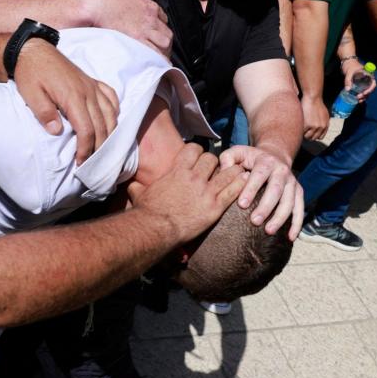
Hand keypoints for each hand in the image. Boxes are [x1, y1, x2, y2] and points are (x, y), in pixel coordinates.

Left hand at [14, 39, 118, 164]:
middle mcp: (87, 92)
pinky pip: (111, 97)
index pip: (86, 130)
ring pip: (111, 113)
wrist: (33, 50)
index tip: (80, 163)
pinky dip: (115, 111)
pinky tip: (112, 121)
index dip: (86, 149)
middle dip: (99, 148)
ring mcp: (92, 86)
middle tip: (92, 164)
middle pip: (102, 126)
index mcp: (72, 97)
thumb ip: (44, 113)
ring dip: (110, 133)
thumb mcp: (31, 94)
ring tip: (103, 149)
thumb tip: (56, 131)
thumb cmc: (30, 74)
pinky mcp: (92, 81)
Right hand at [86, 0, 172, 57]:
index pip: (162, 19)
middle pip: (166, 32)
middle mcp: (150, 18)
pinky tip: (157, 63)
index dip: (159, 29)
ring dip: (162, 50)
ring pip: (164, 42)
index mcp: (148, 6)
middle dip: (164, 42)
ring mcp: (145, 29)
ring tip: (158, 58)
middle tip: (159, 50)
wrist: (99, 3)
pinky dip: (157, 58)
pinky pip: (154, 51)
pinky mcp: (137, 39)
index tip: (155, 34)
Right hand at [129, 144, 247, 243]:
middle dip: (215, 163)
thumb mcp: (139, 194)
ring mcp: (206, 191)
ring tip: (236, 174)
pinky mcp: (215, 207)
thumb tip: (131, 186)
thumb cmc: (147, 212)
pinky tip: (245, 184)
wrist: (156, 228)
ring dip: (232, 172)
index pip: (194, 149)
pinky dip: (241, 185)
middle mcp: (194, 177)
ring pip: (227, 172)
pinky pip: (233, 191)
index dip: (198, 152)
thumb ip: (138, 187)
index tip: (199, 158)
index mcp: (177, 171)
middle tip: (216, 170)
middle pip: (212, 159)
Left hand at [219, 145, 304, 239]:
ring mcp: (292, 182)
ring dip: (280, 217)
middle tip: (254, 221)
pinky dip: (297, 223)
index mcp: (266, 162)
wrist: (275, 155)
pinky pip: (300, 208)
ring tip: (269, 231)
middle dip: (266, 207)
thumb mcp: (238, 152)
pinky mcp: (298, 192)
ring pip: (289, 201)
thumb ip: (228, 158)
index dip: (251, 190)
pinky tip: (290, 237)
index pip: (258, 176)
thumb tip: (224, 171)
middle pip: (276, 190)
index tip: (242, 204)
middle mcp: (282, 171)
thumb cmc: (250, 158)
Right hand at [301, 95, 328, 140]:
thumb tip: (320, 129)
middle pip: (313, 138)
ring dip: (303, 134)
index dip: (314, 136)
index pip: (320, 137)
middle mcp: (321, 127)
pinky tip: (299, 125)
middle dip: (308, 135)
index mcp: (325, 125)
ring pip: (307, 137)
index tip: (309, 133)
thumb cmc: (317, 104)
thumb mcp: (325, 114)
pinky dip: (300, 130)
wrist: (313, 98)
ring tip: (300, 128)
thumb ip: (324, 123)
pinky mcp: (307, 125)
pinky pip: (302, 132)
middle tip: (303, 131)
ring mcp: (314, 127)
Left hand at [341, 59, 376, 101]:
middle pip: (370, 89)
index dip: (370, 90)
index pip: (373, 84)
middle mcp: (368, 79)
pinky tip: (356, 99)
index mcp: (368, 75)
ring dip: (363, 97)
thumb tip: (347, 90)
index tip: (364, 93)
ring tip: (358, 101)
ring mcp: (364, 82)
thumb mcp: (349, 72)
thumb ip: (348, 80)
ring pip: (366, 91)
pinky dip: (360, 95)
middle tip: (358, 98)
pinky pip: (362, 91)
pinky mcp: (360, 84)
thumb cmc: (350, 66)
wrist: (347, 62)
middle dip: (366, 95)